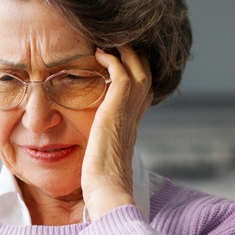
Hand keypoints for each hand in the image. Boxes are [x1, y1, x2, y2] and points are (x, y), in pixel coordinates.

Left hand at [83, 46, 152, 220]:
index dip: (136, 74)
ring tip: (110, 41)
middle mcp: (134, 118)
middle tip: (117, 43)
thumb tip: (88, 154)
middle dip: (134, 57)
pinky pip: (121, 76)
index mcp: (130, 127)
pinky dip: (113, 60)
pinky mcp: (116, 111)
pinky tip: (99, 54)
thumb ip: (99, 149)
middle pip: (146, 76)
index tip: (120, 61)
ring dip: (125, 53)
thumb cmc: (101, 186)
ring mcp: (128, 114)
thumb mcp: (101, 161)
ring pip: (138, 71)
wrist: (107, 193)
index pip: (142, 93)